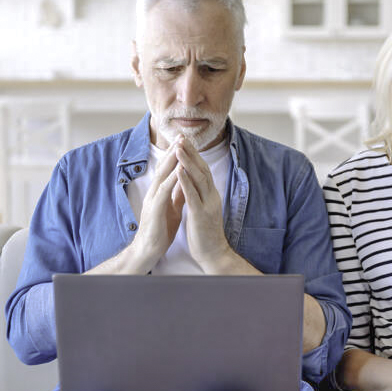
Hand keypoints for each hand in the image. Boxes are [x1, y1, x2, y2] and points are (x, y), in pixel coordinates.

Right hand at [133, 144, 184, 267]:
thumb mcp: (171, 208)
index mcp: (160, 191)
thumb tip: (183, 183)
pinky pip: (164, 191)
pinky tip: (179, 169)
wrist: (149, 249)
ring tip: (180, 145)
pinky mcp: (155, 208)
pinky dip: (172, 178)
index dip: (176, 155)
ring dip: (172, 159)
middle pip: (164, 166)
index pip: (168, 169)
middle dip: (173, 150)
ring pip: (163, 174)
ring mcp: (154, 199)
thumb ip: (176, 195)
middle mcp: (155, 192)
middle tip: (181, 134)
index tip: (185, 141)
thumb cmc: (160, 230)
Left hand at [174, 137, 232, 270]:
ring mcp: (207, 204)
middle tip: (182, 137)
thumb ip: (199, 194)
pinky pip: (192, 195)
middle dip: (191, 152)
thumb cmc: (205, 232)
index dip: (194, 155)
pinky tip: (178, 171)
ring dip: (188, 162)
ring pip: (198, 178)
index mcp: (211, 194)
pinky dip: (185, 181)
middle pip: (202, 169)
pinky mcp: (201, 214)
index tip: (185, 141)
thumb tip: (193, 181)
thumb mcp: (202, 208)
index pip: (203, 169)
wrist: (213, 253)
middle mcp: (211, 196)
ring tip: (178, 148)